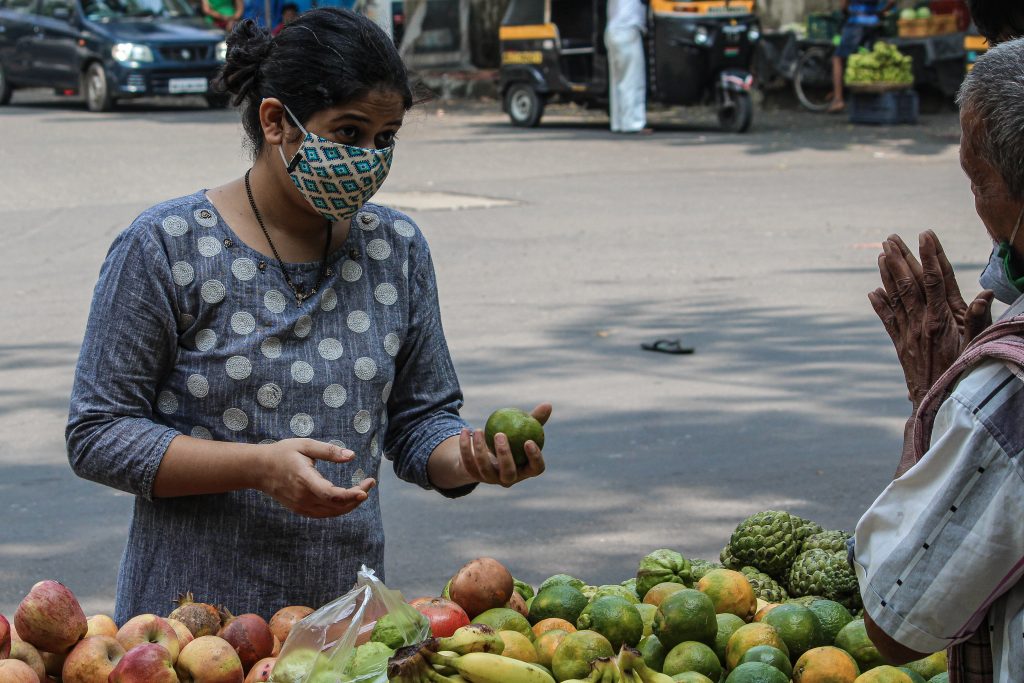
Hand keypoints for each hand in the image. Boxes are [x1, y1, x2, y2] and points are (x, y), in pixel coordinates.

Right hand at [256, 439, 375, 517]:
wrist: (259, 469)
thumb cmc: (283, 453)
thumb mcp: (305, 445)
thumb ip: (329, 451)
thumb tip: (352, 456)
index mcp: (304, 479)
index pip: (331, 493)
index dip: (350, 495)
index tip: (366, 488)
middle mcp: (303, 497)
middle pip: (336, 505)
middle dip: (357, 497)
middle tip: (370, 483)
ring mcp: (301, 506)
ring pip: (332, 512)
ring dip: (350, 504)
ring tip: (362, 489)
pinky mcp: (301, 510)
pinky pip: (325, 514)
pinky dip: (339, 508)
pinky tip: (348, 498)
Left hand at [458, 404, 550, 487]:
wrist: (486, 453)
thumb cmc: (512, 439)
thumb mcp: (522, 429)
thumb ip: (535, 419)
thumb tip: (548, 404)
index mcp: (525, 470)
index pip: (535, 469)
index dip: (534, 458)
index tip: (528, 441)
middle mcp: (509, 479)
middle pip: (508, 473)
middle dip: (504, 455)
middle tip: (500, 434)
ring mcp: (491, 480)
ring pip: (485, 469)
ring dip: (480, 449)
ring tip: (479, 430)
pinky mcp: (474, 476)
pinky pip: (468, 463)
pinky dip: (465, 447)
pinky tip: (465, 431)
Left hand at [868, 231, 992, 406]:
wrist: (936, 400)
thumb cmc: (962, 372)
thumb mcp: (975, 345)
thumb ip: (977, 319)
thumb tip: (985, 295)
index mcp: (941, 318)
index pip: (935, 279)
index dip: (930, 255)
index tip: (925, 235)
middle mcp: (921, 322)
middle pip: (910, 283)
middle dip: (901, 258)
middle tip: (891, 237)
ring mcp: (907, 332)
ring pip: (896, 297)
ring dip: (887, 274)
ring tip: (881, 254)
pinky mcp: (899, 343)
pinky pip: (887, 319)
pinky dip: (880, 304)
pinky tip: (873, 291)